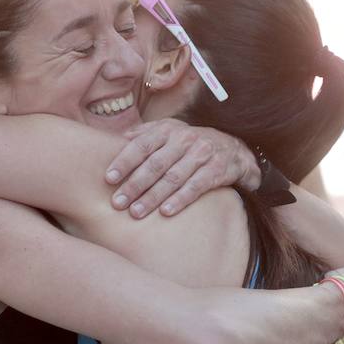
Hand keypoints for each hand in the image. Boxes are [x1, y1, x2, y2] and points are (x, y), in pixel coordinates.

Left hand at [104, 119, 258, 218]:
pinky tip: (165, 212)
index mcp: (168, 130)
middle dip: (134, 185)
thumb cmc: (191, 143)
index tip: (109, 179)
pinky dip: (180, 200)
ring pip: (173, 178)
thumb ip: (144, 134)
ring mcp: (202, 154)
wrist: (234, 149)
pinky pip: (196, 187)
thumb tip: (116, 139)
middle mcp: (185, 139)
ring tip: (135, 212)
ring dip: (152, 197)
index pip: (142, 145)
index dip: (124, 161)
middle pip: (155, 164)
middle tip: (117, 203)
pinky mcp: (217, 170)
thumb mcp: (170, 131)